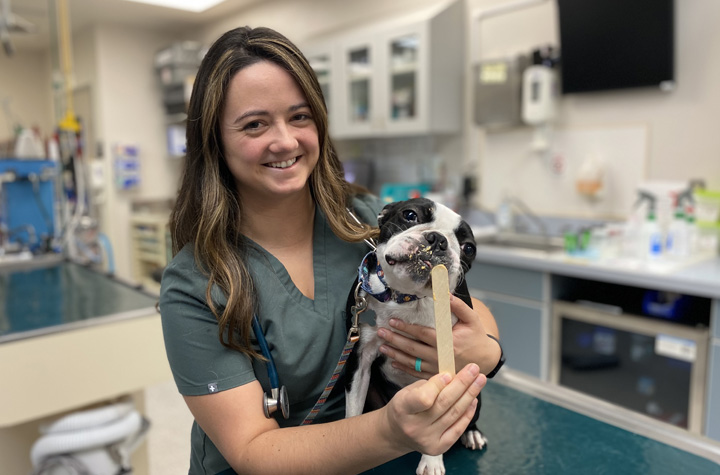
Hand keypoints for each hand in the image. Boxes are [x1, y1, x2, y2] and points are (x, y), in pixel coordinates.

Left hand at [378, 295, 500, 376]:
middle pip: (412, 348)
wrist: (486, 360)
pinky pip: (417, 374)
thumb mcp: (472, 319)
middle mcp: (440, 357)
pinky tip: (393, 363)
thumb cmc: (477, 337)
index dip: (406, 328)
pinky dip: (404, 369)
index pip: (421, 334)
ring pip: (412, 362)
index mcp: (447, 342)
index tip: (392, 322)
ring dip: (395, 354)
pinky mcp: (436, 376)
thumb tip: (444, 293)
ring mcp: (437, 369)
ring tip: (382, 346)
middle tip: (380, 332)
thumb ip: (458, 307)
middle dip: (394, 340)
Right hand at [382, 363, 486, 455]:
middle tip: (474, 369)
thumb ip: (429, 386)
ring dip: (470, 395)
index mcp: (402, 408)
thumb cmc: (405, 407)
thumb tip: (453, 378)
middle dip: (462, 384)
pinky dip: (468, 413)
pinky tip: (474, 399)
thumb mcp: (408, 391)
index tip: (449, 374)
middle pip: (444, 403)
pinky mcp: (438, 448)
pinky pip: (458, 429)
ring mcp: (427, 439)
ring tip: (480, 380)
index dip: (438, 386)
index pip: (423, 398)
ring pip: (454, 414)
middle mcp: (414, 427)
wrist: (397, 434)